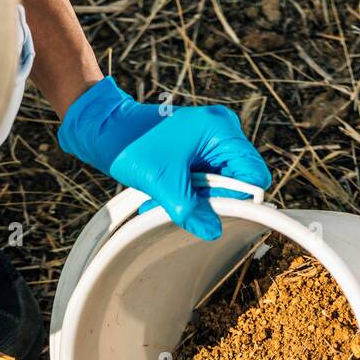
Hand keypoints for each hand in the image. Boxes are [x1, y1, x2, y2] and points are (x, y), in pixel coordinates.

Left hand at [58, 76, 270, 238]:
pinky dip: (186, 194)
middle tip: (183, 204)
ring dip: (195, 201)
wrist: (106, 128)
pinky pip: (203, 183)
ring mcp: (209, 143)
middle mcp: (221, 133)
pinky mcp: (197, 152)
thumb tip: (213, 230)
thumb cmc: (132, 143)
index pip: (253, 175)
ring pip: (218, 187)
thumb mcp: (163, 182)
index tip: (216, 212)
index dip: (239, 199)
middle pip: (236, 183)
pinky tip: (165, 195)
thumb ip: (190, 209)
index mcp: (220, 130)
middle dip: (211, 201)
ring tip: (166, 199)